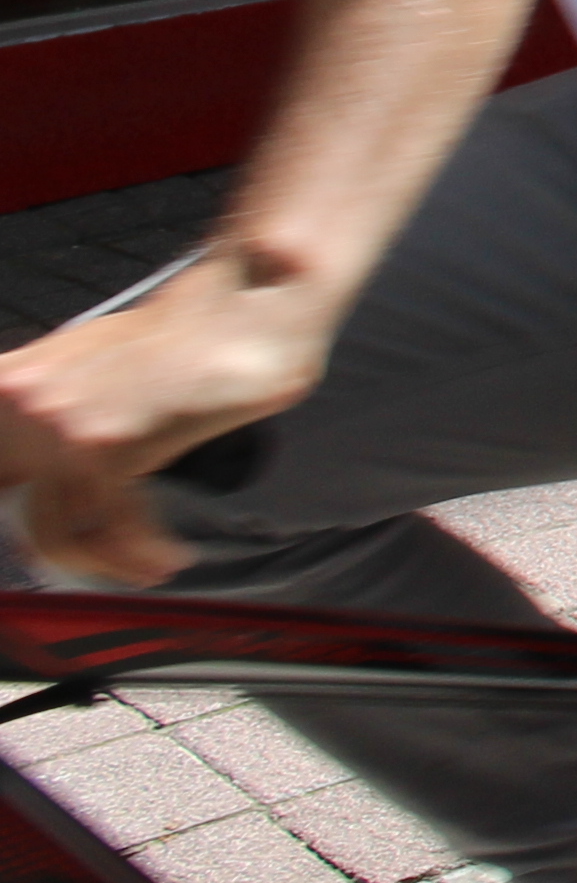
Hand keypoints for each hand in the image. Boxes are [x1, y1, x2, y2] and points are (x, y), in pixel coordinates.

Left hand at [0, 266, 329, 585]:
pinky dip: (142, 553)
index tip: (63, 541)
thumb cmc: (190, 335)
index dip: (26, 513)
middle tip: (110, 561)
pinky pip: (112, 526)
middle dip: (74, 552)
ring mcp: (62, 423)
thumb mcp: (97, 361)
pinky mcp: (108, 447)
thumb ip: (56, 407)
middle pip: (26, 512)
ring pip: (61, 530)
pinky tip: (168, 559)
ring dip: (110, 563)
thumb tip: (35, 471)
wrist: (246, 314)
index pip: (4, 480)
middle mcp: (26, 400)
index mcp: (18, 378)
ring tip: (146, 568)